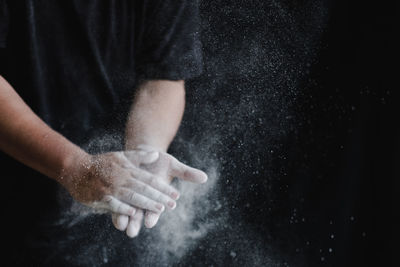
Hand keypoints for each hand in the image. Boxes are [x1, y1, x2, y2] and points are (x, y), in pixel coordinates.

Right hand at [61, 150, 179, 215]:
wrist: (76, 168)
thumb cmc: (102, 163)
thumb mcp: (121, 156)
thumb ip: (139, 156)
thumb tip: (156, 154)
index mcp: (128, 170)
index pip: (150, 180)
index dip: (163, 187)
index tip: (176, 194)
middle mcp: (122, 178)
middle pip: (144, 188)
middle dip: (160, 197)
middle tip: (173, 204)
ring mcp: (111, 188)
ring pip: (132, 196)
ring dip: (146, 203)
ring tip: (160, 209)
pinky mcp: (100, 197)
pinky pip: (113, 204)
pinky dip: (123, 208)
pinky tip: (134, 213)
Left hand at [111, 145, 207, 236]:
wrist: (143, 154)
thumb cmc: (160, 161)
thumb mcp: (173, 165)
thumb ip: (187, 173)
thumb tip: (205, 177)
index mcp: (156, 198)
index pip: (155, 211)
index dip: (153, 216)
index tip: (150, 222)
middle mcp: (143, 201)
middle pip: (139, 216)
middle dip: (135, 224)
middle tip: (132, 232)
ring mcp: (131, 198)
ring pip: (126, 213)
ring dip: (122, 220)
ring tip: (120, 226)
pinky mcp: (120, 192)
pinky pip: (115, 202)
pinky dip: (113, 207)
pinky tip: (108, 210)